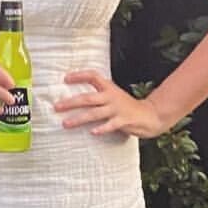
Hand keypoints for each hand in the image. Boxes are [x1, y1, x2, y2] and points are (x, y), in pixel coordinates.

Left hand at [54, 70, 170, 137]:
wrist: (150, 115)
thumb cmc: (127, 107)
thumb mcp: (114, 96)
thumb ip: (98, 96)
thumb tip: (76, 99)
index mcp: (109, 88)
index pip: (93, 76)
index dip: (79, 76)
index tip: (65, 78)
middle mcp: (111, 97)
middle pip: (88, 98)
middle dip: (71, 103)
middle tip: (57, 107)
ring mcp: (117, 109)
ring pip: (94, 113)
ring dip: (79, 119)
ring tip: (65, 124)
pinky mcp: (123, 121)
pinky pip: (110, 125)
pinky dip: (101, 129)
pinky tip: (92, 132)